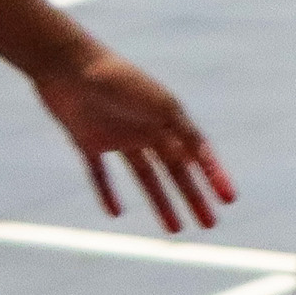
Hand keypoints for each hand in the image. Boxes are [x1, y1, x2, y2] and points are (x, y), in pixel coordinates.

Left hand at [28, 42, 233, 230]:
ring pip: (145, 177)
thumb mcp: (157, 106)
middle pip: (175, 171)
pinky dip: (108, 192)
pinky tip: (115, 213)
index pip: (196, 154)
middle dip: (193, 198)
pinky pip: (101, 174)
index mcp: (167, 117)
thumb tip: (199, 161)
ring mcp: (118, 136)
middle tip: (209, 225)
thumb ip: (179, 132)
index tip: (229, 200)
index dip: (214, 176)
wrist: (66, 64)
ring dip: (160, 203)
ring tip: (175, 230)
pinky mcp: (88, 141)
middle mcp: (146, 128)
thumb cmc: (116, 80)